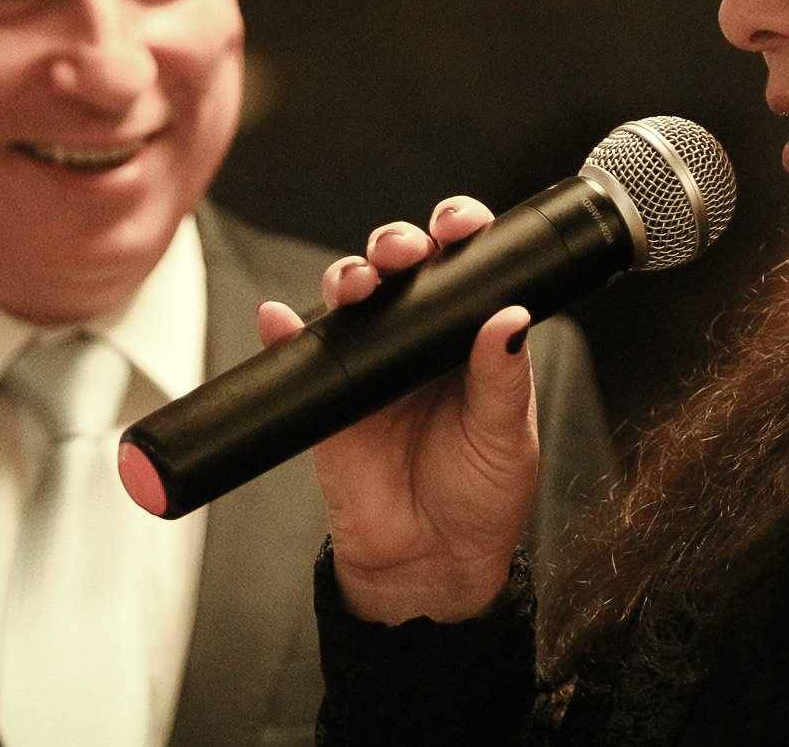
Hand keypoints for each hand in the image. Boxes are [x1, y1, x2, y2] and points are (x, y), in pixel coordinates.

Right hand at [256, 197, 538, 623]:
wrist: (428, 564)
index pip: (464, 266)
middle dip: (396, 242)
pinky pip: (299, 354)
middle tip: (403, 250)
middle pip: (400, 266)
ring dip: (346, 275)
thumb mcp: (505, 436)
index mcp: (470, 335)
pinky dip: (282, 331)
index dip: (458, 232)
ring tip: (354, 285)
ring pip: (351, 296)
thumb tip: (510, 316)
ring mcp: (371, 362)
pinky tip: (278, 319)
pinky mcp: (329, 395)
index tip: (458, 225)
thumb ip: (502, 377)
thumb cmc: (481, 498)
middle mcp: (419, 338)